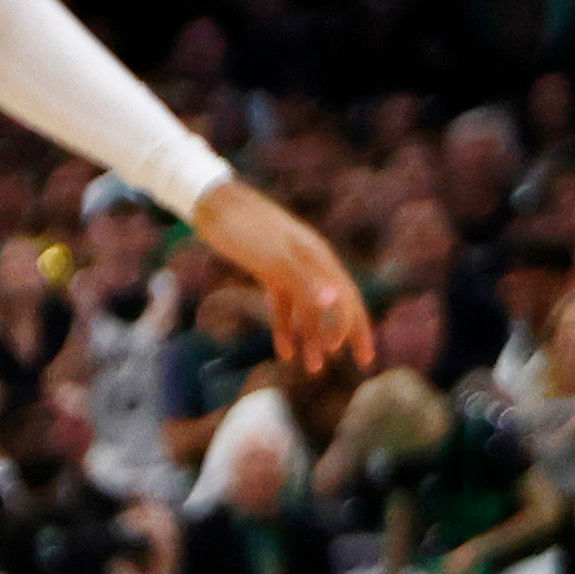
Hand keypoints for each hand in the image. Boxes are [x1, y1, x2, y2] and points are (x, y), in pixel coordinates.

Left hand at [195, 184, 373, 378]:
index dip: (358, 328)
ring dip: (312, 338)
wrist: (212, 205)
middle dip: (347, 334)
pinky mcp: (270, 269)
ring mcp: (290, 266)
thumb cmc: (244, 229)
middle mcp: (310, 263)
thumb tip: (334, 301)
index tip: (361, 359)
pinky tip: (284, 350)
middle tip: (362, 364)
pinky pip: (284, 303)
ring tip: (312, 369)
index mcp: (318, 258)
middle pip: (336, 304)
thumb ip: (303, 280)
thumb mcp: (273, 257)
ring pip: (308, 308)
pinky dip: (285, 326)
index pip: (348, 298)